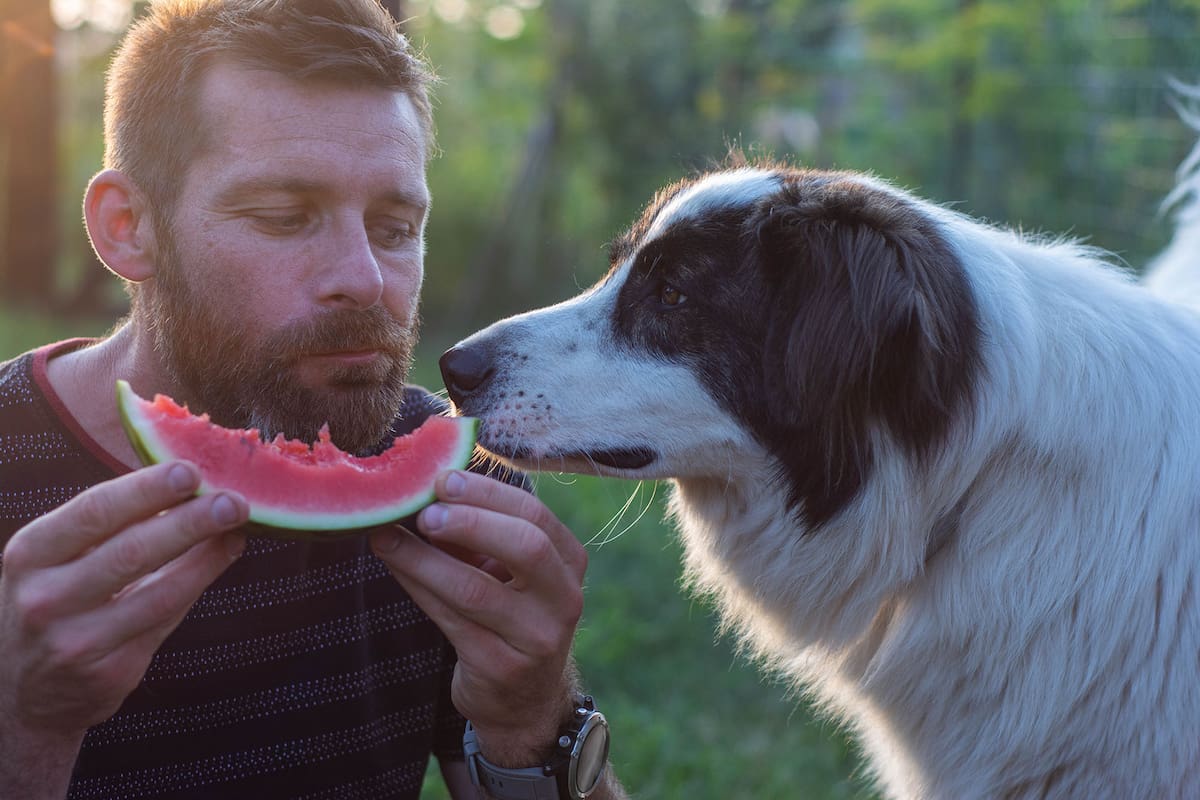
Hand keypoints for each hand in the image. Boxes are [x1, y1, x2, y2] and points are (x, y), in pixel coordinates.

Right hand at [0, 462, 247, 745]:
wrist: (22, 693)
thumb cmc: (52, 603)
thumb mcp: (55, 560)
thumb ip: (110, 526)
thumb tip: (189, 485)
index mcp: (30, 555)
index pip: (93, 512)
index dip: (145, 489)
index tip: (190, 470)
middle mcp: (45, 599)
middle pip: (131, 552)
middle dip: (190, 522)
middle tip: (232, 500)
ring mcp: (76, 641)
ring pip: (159, 593)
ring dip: (208, 557)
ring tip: (239, 527)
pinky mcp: (110, 674)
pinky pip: (166, 621)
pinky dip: (199, 584)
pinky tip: (222, 558)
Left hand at [370, 470, 586, 765]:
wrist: (524, 698)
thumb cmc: (510, 615)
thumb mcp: (510, 572)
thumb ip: (481, 532)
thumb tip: (426, 488)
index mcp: (570, 562)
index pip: (535, 515)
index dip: (487, 494)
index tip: (442, 480)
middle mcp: (564, 599)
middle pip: (526, 547)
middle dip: (471, 522)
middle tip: (425, 511)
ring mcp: (536, 638)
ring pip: (475, 589)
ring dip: (424, 558)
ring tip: (387, 536)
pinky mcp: (501, 667)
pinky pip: (450, 620)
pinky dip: (417, 587)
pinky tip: (394, 565)